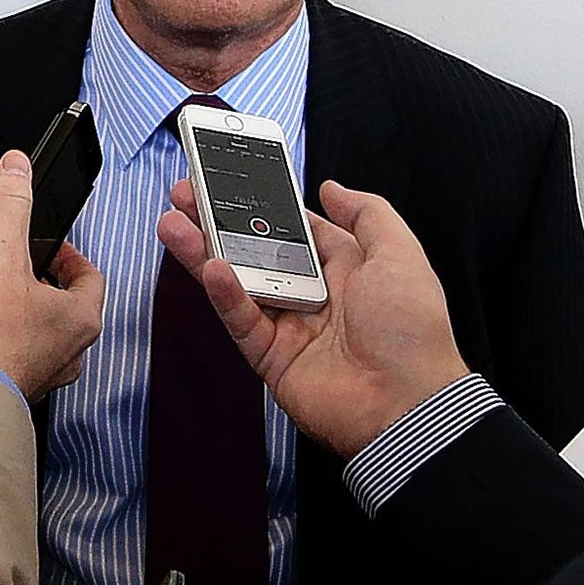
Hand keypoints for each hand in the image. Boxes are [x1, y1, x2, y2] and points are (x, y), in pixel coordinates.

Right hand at [0, 149, 104, 401]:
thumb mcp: (1, 254)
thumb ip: (10, 206)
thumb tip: (16, 167)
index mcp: (82, 317)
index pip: (89, 275)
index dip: (67, 255)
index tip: (45, 245)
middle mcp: (71, 349)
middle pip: (67, 302)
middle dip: (40, 278)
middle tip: (13, 263)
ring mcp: (45, 371)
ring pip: (44, 330)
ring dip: (23, 308)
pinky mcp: (16, 384)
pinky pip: (19, 352)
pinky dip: (4, 336)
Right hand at [157, 178, 470, 456]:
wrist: (407, 406)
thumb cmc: (411, 332)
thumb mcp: (400, 254)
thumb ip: (367, 214)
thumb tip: (331, 187)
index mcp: (345, 269)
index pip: (295, 228)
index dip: (265, 203)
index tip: (232, 179)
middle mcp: (313, 295)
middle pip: (256, 251)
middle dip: (220, 222)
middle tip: (185, 193)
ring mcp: (289, 326)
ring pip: (238, 282)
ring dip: (204, 251)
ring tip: (172, 222)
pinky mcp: (271, 358)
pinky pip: (242, 320)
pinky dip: (225, 294)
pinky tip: (210, 266)